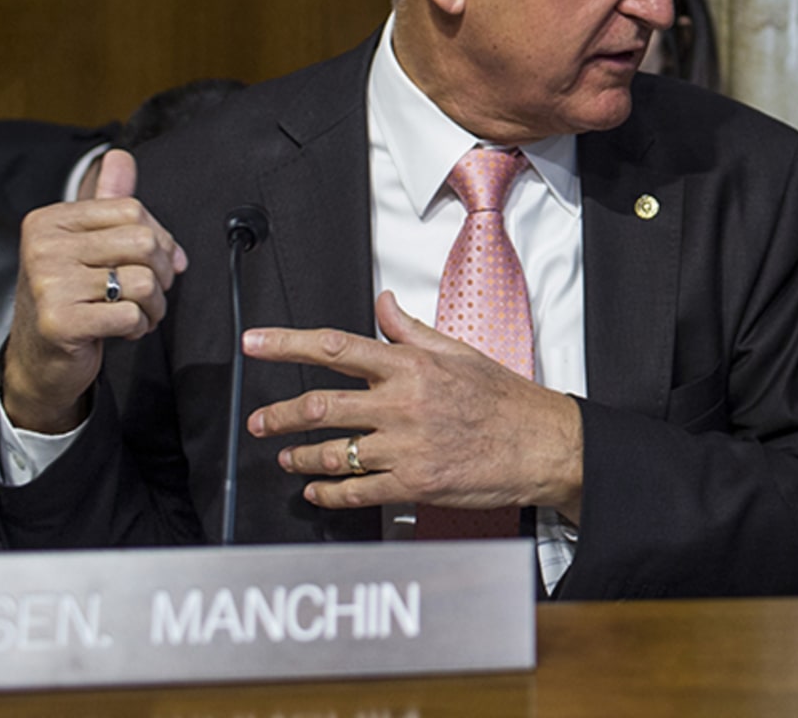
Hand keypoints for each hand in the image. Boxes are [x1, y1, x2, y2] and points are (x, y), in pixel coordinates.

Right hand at [2, 150, 187, 432]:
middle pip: (144, 242)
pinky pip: (132, 314)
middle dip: (163, 273)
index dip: (160, 238)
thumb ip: (106, 200)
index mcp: (49, 221)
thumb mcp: (85, 244)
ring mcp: (49, 285)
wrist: (39, 359)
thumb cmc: (70, 297)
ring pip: (144, 281)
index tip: (158, 261)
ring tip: (138, 312)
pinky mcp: (61, 322)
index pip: (133, 210)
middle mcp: (43, 247)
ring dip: (154, 304)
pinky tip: (122, 330)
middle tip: (152, 291)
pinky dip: (139, 325)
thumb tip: (121, 157)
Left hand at [245, 290, 585, 519]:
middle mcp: (402, 403)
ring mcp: (406, 446)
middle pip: (318, 405)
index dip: (286, 344)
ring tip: (287, 459)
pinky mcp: (413, 484)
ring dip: (299, 457)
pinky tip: (317, 492)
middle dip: (277, 415)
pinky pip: (356, 491)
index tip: (255, 343)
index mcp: (411, 366)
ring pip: (331, 452)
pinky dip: (328, 493)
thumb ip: (411, 329)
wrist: (543, 444)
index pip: (335, 347)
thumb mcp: (458, 351)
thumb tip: (383, 304)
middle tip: (259, 421)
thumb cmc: (505, 399)